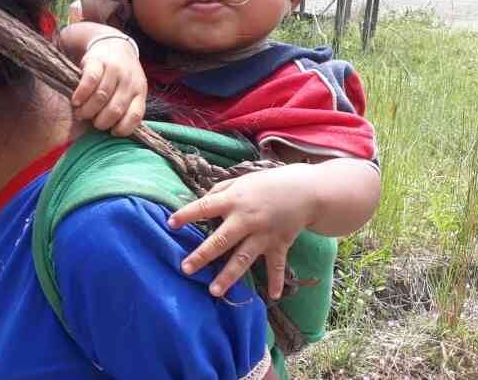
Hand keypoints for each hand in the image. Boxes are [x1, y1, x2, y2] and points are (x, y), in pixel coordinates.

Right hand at [70, 35, 145, 135]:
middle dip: (101, 121)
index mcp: (139, 91)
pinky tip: (76, 101)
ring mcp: (115, 69)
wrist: (113, 44)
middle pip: (115, 109)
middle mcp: (129, 80)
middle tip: (92, 122)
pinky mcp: (98, 61)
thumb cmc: (120, 76)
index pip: (135, 115)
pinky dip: (81, 94)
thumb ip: (125, 107)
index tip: (112, 132)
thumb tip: (112, 133)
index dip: (123, 128)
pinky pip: (90, 80)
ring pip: (101, 97)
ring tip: (81, 113)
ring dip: (88, 110)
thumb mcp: (130, 89)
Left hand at [167, 166, 320, 299]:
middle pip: (221, 240)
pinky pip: (276, 266)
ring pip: (243, 258)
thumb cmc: (268, 184)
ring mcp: (264, 234)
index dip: (187, 214)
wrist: (307, 191)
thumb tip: (201, 203)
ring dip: (228, 276)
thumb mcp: (241, 180)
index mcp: (234, 200)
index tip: (170, 224)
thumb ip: (219, 191)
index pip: (205, 207)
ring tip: (213, 291)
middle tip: (185, 269)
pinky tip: (271, 297)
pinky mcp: (279, 244)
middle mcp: (246, 219)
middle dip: (202, 255)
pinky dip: (275, 281)